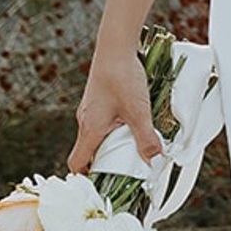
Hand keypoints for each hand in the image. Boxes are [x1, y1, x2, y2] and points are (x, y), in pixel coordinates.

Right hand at [67, 50, 163, 174]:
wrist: (115, 47)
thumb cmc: (122, 77)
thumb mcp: (139, 111)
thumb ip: (146, 138)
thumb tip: (154, 161)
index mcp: (90, 129)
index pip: (77, 163)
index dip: (87, 177)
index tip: (104, 183)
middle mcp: (86, 120)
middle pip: (90, 150)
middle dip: (107, 160)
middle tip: (127, 165)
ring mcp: (91, 108)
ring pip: (99, 134)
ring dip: (114, 141)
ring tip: (134, 142)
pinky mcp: (99, 98)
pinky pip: (104, 119)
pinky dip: (116, 125)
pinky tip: (134, 119)